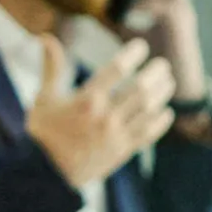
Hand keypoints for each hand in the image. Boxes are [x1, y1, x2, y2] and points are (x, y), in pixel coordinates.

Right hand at [26, 34, 174, 192]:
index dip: (133, 53)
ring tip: (168, 82)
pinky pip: (148, 134)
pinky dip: (161, 122)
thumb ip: (51, 67)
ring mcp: (115, 135)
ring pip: (149, 109)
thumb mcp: (44, 98)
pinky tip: (166, 112)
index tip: (141, 47)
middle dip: (156, 73)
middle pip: (140, 88)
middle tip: (162, 65)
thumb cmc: (43, 134)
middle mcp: (104, 116)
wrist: (45, 174)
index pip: (117, 68)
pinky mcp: (122, 152)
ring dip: (162, 93)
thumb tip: (44, 37)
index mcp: (85, 99)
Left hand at [111, 0, 206, 99]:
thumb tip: (92, 9)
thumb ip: (115, 21)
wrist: (174, 88)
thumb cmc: (153, 63)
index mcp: (167, 5)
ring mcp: (185, 15)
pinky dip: (149, 3)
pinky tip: (129, 9)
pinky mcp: (184, 27)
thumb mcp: (129, 36)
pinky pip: (170, 7)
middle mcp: (179, 7)